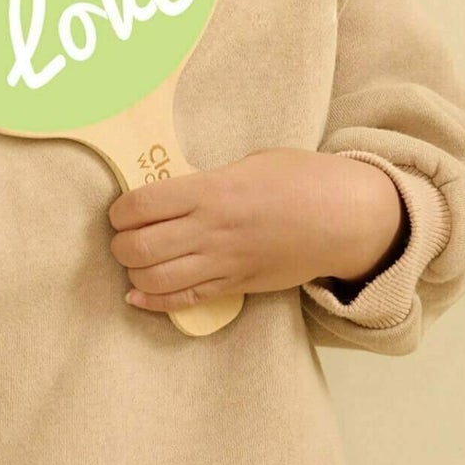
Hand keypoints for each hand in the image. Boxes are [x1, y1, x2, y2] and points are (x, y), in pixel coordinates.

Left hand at [107, 147, 381, 311]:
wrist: (344, 217)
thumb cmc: (299, 178)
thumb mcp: (248, 163)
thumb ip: (208, 179)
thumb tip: (175, 190)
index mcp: (211, 190)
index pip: (142, 204)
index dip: (120, 210)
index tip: (120, 210)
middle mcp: (211, 229)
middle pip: (142, 247)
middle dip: (121, 245)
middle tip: (122, 237)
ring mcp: (225, 262)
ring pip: (159, 279)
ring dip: (135, 272)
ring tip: (133, 261)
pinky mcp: (239, 286)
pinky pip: (188, 299)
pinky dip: (156, 301)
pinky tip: (138, 296)